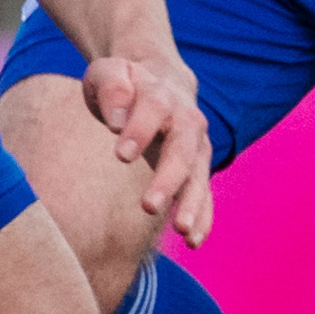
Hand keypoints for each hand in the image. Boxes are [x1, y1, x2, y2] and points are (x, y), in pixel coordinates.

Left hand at [80, 47, 215, 246]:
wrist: (162, 84)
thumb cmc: (127, 83)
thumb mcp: (109, 72)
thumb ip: (111, 87)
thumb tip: (115, 122)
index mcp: (161, 94)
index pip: (153, 109)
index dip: (139, 130)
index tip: (120, 154)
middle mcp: (186, 120)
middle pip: (182, 149)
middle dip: (169, 178)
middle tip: (148, 206)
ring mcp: (196, 146)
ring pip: (199, 174)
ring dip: (193, 203)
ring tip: (182, 231)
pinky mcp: (197, 168)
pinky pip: (205, 193)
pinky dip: (203, 216)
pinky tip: (194, 241)